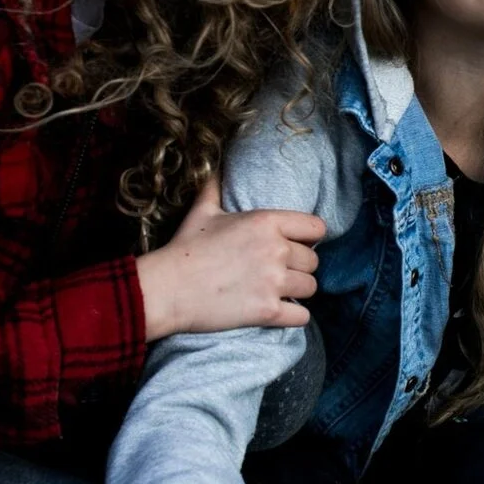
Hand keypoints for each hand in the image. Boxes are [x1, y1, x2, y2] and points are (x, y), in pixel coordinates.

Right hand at [133, 180, 321, 341]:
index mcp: (266, 222)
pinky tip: (283, 312)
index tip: (298, 244)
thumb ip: (215, 187)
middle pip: (313, 261)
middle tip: (281, 271)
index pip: (316, 228)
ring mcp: (274, 282)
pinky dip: (295, 317)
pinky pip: (301, 317)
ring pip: (310, 288)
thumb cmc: (184, 249)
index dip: (309, 237)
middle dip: (300, 267)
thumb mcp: (202, 211)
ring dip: (298, 291)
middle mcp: (276, 250)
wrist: (167, 289)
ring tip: (281, 291)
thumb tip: (215, 166)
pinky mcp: (268, 312)